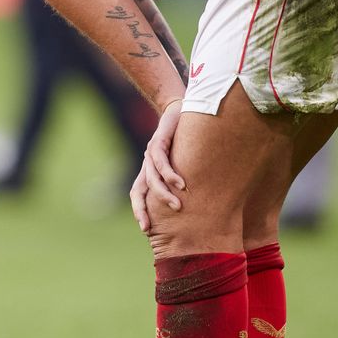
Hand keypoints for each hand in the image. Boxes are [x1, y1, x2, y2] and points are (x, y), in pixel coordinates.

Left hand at [130, 99, 185, 231]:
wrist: (183, 107)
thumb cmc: (188, 138)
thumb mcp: (185, 161)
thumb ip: (185, 178)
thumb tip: (199, 201)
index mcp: (151, 169)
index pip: (139, 193)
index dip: (140, 210)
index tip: (145, 229)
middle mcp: (148, 162)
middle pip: (138, 189)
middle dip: (142, 209)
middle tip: (148, 228)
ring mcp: (152, 151)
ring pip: (152, 178)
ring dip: (164, 193)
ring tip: (177, 205)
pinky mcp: (160, 139)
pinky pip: (161, 160)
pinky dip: (170, 174)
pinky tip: (181, 184)